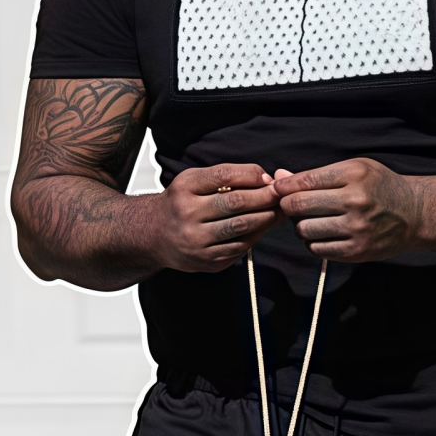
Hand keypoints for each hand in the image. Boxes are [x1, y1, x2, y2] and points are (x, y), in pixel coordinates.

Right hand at [146, 164, 279, 272]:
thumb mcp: (193, 181)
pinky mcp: (206, 261)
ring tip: (279, 210)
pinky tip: (264, 227)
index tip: (269, 177)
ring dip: (266, 217)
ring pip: (240, 227)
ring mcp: (196, 241)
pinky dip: (256, 235)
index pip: (223, 176)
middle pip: (235, 203)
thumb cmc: (180, 203)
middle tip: (283, 194)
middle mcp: (187, 215)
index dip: (251, 175)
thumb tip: (265, 179)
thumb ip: (225, 177)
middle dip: (265, 197)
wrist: (153, 236)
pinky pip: (239, 247)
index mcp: (184, 188)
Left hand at [273, 159, 423, 261]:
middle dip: (287, 206)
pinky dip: (313, 242)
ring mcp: (356, 228)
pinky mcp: (357, 251)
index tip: (277, 189)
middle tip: (290, 206)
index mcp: (354, 174)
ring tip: (309, 220)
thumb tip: (279, 176)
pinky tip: (322, 234)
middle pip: (300, 206)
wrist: (415, 214)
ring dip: (300, 226)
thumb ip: (317, 175)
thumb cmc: (380, 187)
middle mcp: (355, 201)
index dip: (284, 186)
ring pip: (305, 230)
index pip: (305, 181)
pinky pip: (317, 249)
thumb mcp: (355, 169)